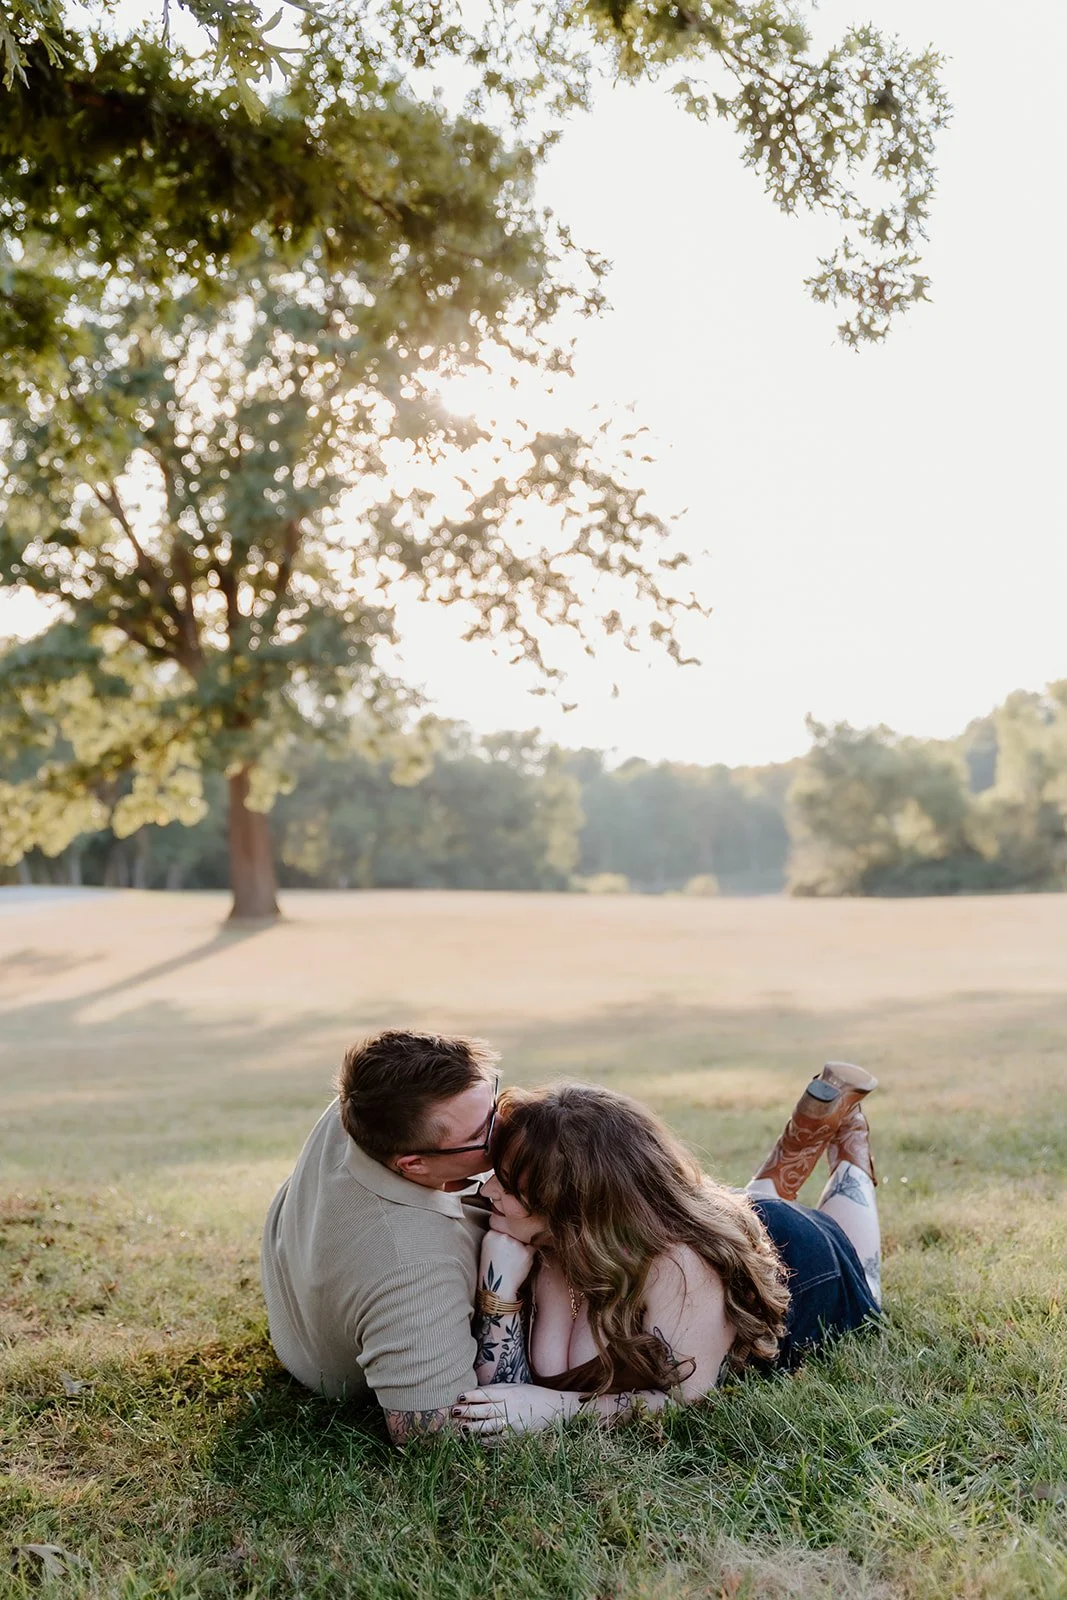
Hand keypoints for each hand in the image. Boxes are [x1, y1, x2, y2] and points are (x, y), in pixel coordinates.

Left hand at [452, 1383, 572, 1436]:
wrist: (556, 1409)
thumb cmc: (532, 1395)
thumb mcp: (515, 1387)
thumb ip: (496, 1390)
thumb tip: (474, 1393)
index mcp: (510, 1393)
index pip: (487, 1394)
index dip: (472, 1395)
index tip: (459, 1396)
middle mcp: (511, 1408)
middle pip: (485, 1410)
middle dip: (469, 1411)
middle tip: (454, 1411)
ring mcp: (514, 1424)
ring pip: (490, 1427)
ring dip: (474, 1428)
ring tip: (461, 1428)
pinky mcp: (516, 1438)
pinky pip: (497, 1440)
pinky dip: (485, 1441)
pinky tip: (475, 1440)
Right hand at [479, 1227, 534, 1291]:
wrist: (497, 1289)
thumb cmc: (494, 1270)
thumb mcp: (489, 1249)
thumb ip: (498, 1237)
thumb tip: (514, 1227)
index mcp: (491, 1234)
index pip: (504, 1230)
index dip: (505, 1241)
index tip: (503, 1251)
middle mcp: (503, 1236)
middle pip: (514, 1234)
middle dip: (514, 1244)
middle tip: (508, 1259)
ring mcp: (515, 1243)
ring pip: (523, 1241)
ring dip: (521, 1249)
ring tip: (512, 1263)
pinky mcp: (526, 1252)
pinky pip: (531, 1249)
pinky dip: (528, 1256)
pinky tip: (520, 1265)